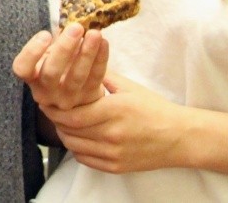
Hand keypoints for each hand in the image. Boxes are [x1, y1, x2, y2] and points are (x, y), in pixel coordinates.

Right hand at [13, 22, 108, 110]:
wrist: (77, 95)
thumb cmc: (58, 66)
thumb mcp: (48, 56)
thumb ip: (52, 43)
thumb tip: (66, 21)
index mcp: (32, 78)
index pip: (22, 68)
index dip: (32, 52)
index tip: (46, 34)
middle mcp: (46, 92)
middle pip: (50, 73)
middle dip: (64, 48)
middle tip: (76, 28)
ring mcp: (67, 99)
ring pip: (76, 77)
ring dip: (87, 53)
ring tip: (95, 33)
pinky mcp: (88, 99)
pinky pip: (95, 78)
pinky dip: (101, 59)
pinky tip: (104, 42)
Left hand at [41, 72, 186, 173]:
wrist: (180, 137)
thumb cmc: (154, 108)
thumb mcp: (129, 87)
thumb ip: (102, 74)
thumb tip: (78, 60)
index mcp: (114, 110)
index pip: (73, 114)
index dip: (55, 109)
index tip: (47, 101)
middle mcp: (112, 134)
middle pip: (70, 131)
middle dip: (57, 120)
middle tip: (52, 110)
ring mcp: (114, 153)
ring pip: (75, 146)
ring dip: (65, 135)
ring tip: (64, 123)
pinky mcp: (116, 167)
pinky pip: (86, 160)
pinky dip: (77, 149)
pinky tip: (78, 137)